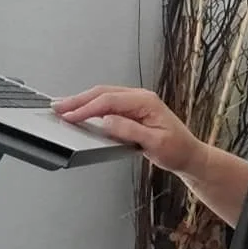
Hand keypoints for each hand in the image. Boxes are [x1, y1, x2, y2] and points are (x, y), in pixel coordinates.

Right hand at [52, 86, 205, 175]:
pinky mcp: (133, 111)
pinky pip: (109, 104)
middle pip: (103, 93)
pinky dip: (92, 106)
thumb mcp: (154, 143)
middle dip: (78, 100)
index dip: (87, 108)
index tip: (70, 116)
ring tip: (63, 107)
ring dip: (83, 101)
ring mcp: (137, 103)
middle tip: (57, 107)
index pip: (110, 100)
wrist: (189, 155)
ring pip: (104, 96)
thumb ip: (129, 130)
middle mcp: (141, 98)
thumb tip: (107, 121)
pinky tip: (81, 110)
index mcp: (146, 101)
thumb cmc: (177, 150)